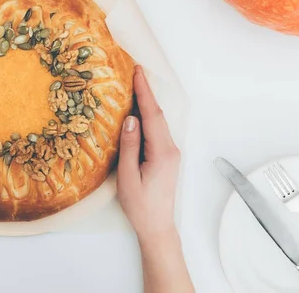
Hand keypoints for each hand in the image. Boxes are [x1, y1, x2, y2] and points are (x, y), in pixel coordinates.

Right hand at [117, 65, 180, 242]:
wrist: (157, 226)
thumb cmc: (140, 205)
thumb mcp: (128, 176)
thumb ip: (130, 146)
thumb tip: (131, 119)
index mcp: (162, 152)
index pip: (152, 115)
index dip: (145, 92)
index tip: (137, 72)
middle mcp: (170, 149)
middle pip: (157, 115)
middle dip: (147, 92)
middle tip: (135, 72)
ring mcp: (170, 153)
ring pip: (158, 122)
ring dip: (147, 104)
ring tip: (135, 86)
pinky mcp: (166, 157)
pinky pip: (157, 131)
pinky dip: (148, 117)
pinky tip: (139, 112)